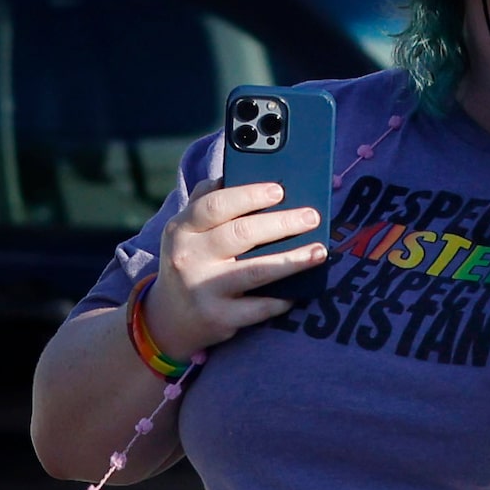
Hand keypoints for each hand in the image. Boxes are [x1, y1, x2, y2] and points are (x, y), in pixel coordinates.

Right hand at [143, 178, 325, 358]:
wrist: (169, 317)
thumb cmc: (190, 262)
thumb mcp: (186, 231)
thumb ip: (206, 201)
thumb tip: (237, 172)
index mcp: (181, 229)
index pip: (214, 205)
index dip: (249, 196)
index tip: (279, 190)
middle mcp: (189, 257)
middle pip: (240, 234)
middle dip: (281, 223)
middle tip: (312, 217)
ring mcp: (203, 289)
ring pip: (255, 272)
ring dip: (292, 260)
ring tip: (319, 251)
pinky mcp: (218, 318)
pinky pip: (258, 308)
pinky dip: (281, 299)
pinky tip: (299, 292)